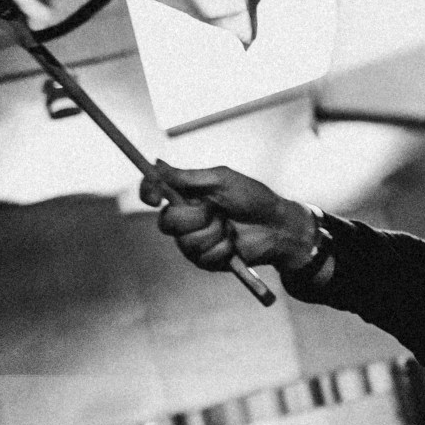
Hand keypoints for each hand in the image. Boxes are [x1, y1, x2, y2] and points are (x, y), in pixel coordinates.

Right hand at [142, 164, 321, 274]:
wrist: (276, 227)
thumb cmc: (253, 198)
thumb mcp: (222, 180)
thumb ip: (188, 177)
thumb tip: (158, 164)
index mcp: (186, 194)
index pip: (154, 191)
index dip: (148, 193)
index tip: (155, 198)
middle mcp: (184, 217)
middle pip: (166, 222)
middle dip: (194, 217)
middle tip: (216, 210)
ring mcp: (192, 240)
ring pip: (186, 241)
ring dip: (214, 232)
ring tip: (230, 226)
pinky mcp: (204, 260)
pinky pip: (202, 256)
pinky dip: (223, 247)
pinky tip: (234, 243)